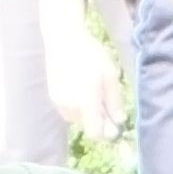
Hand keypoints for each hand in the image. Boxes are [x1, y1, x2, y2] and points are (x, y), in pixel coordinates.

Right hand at [46, 20, 124, 143]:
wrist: (63, 40)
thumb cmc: (91, 55)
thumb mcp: (110, 75)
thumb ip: (115, 102)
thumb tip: (119, 121)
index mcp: (87, 102)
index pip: (96, 133)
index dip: (106, 132)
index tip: (113, 124)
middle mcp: (71, 107)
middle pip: (88, 125)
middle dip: (98, 118)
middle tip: (105, 99)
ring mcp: (60, 103)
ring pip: (78, 118)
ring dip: (87, 111)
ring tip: (91, 89)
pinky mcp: (53, 98)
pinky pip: (69, 110)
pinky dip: (77, 105)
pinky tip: (80, 86)